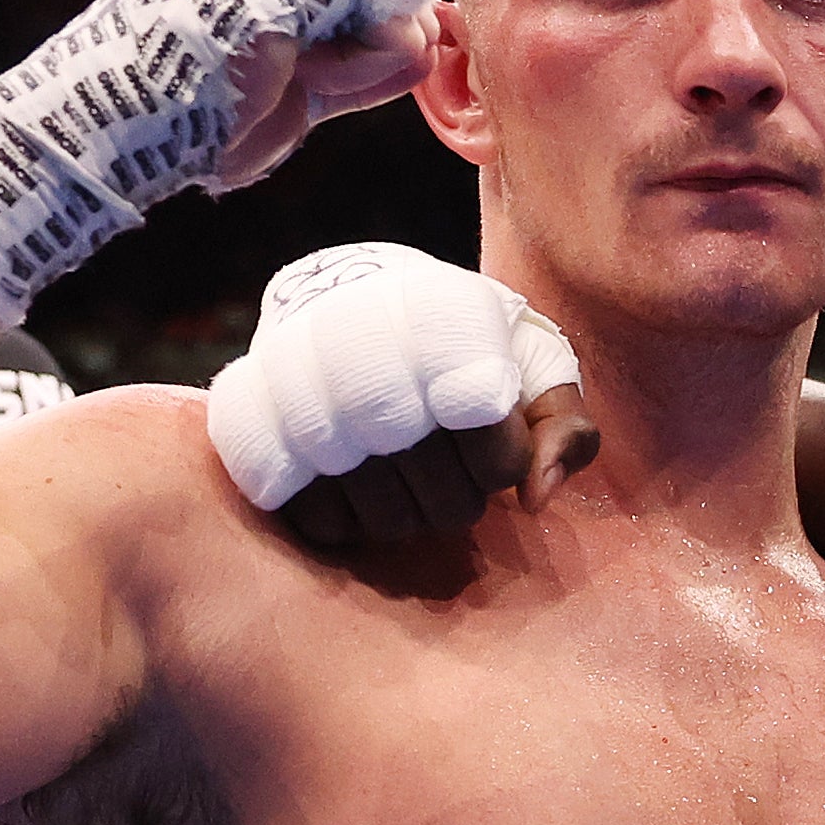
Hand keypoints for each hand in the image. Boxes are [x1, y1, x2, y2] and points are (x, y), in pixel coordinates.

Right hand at [207, 245, 597, 550]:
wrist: (349, 297)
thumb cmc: (463, 342)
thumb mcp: (531, 361)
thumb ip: (564, 426)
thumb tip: (537, 500)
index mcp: (447, 332)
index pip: (501, 460)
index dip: (502, 456)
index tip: (484, 417)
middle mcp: (372, 366)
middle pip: (453, 506)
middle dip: (462, 491)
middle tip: (441, 448)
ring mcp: (307, 405)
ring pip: (393, 525)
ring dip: (409, 509)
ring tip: (397, 458)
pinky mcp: (261, 439)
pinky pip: (329, 528)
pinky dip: (351, 517)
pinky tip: (352, 471)